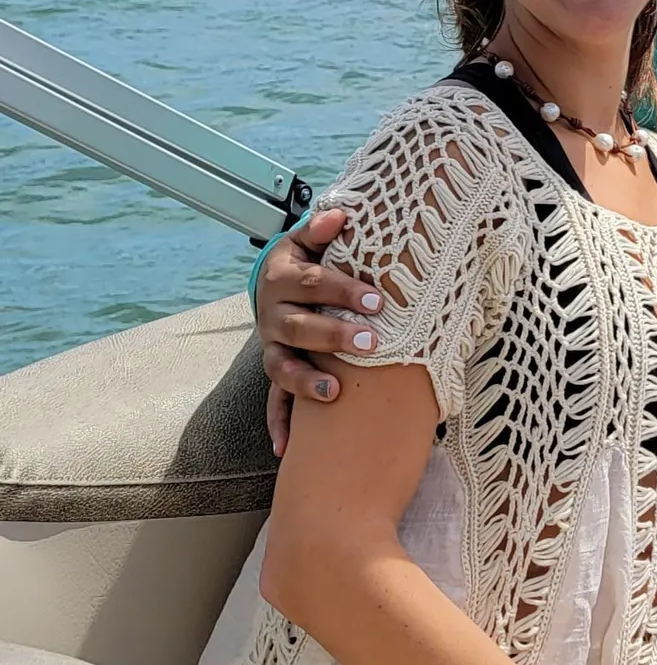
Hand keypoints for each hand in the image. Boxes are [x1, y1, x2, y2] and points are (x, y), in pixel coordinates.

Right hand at [256, 208, 387, 455]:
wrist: (277, 281)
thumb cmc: (309, 258)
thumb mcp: (310, 239)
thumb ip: (323, 229)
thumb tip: (340, 215)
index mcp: (282, 277)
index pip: (314, 283)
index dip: (344, 291)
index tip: (377, 301)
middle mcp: (270, 314)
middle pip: (299, 327)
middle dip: (333, 336)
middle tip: (371, 343)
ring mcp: (271, 346)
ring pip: (281, 367)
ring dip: (305, 381)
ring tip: (333, 393)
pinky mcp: (275, 370)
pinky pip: (273, 401)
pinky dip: (279, 424)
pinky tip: (286, 449)